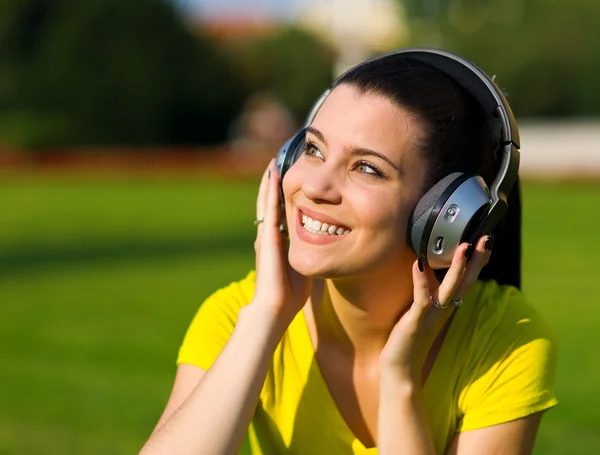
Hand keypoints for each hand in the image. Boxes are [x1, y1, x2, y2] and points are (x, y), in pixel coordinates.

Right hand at [251, 160, 311, 325]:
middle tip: (277, 164)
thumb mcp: (304, 269)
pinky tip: (273, 175)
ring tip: (272, 164)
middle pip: (270, 204)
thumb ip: (311, 258)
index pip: (281, 214)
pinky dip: (270, 191)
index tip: (290, 183)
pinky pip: (270, 208)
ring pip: (267, 202)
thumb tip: (327, 253)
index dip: (283, 198)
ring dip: (269, 183)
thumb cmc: (290, 294)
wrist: (275, 308)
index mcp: (278, 243)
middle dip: (273, 185)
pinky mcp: (267, 238)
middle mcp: (269, 236)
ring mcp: (266, 235)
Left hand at [379, 236, 492, 383]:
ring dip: (456, 268)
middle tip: (484, 238)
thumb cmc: (408, 335)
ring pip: (449, 289)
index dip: (476, 261)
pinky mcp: (416, 322)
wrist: (399, 367)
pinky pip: (421, 299)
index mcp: (446, 305)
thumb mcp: (420, 307)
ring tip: (462, 247)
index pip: (466, 279)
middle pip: (465, 282)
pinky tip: (418, 264)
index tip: (485, 239)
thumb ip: (427, 288)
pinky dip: (421, 282)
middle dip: (475, 260)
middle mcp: (443, 309)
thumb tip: (424, 263)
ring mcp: (431, 316)